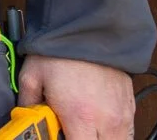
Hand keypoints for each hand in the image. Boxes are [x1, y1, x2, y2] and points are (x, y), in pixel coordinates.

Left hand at [17, 55, 134, 139]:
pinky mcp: (130, 106)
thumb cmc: (60, 51)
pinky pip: (127, 132)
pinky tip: (99, 125)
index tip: (59, 134)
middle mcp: (106, 120)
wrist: (88, 28)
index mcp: (81, 117)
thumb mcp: (31, 77)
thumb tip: (26, 117)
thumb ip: (28, 104)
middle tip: (70, 129)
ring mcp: (122, 115)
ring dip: (100, 138)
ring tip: (83, 128)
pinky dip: (114, 134)